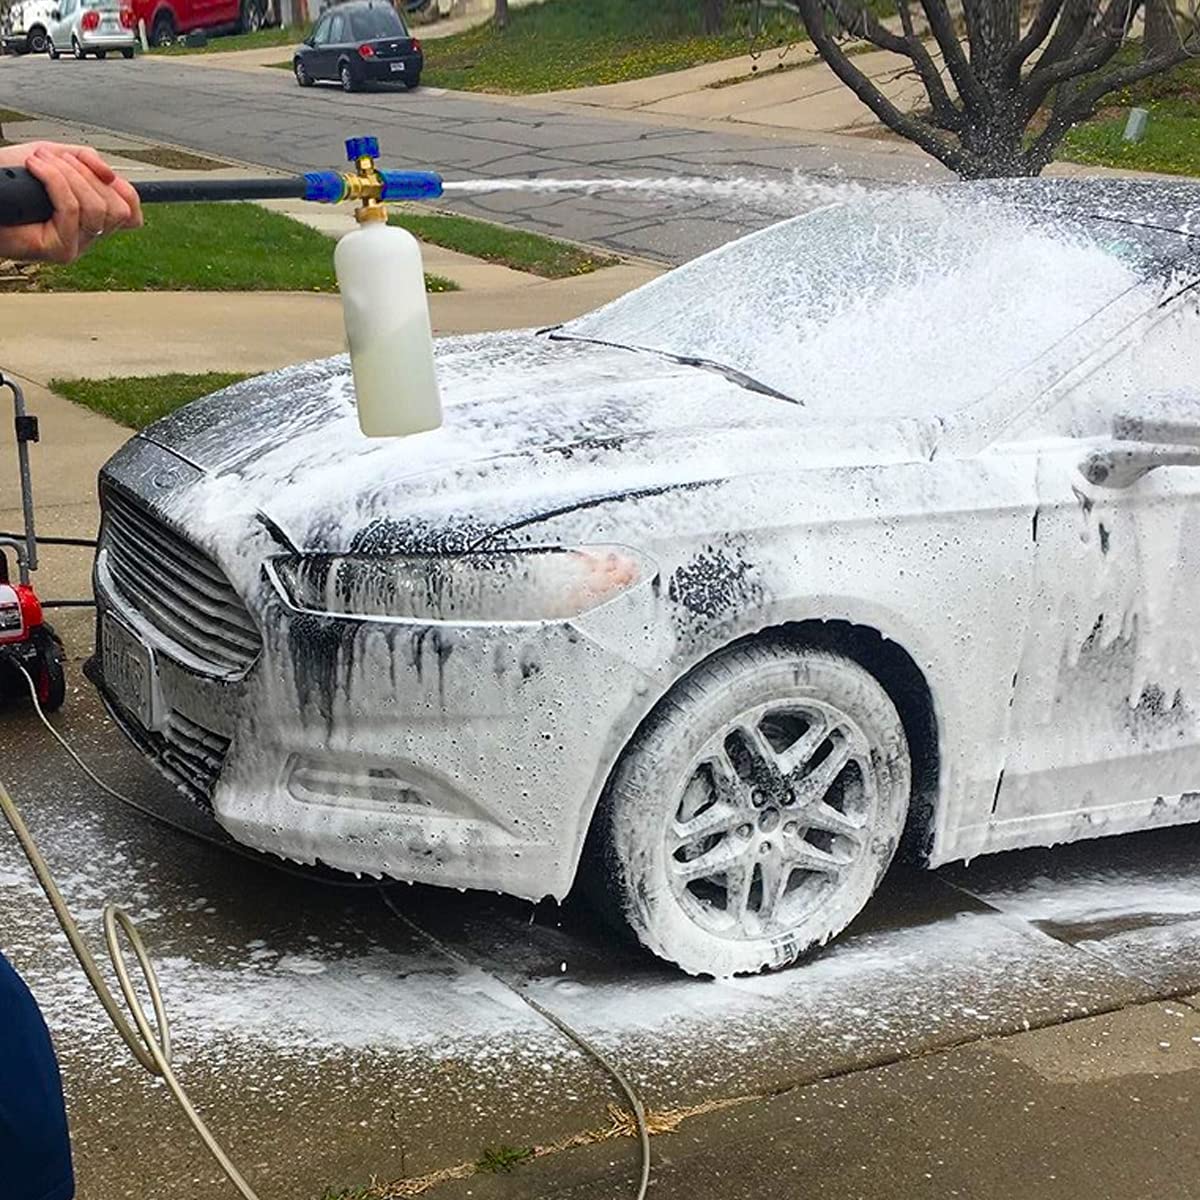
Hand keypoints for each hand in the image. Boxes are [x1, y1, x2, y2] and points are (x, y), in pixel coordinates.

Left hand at [0, 142, 142, 264]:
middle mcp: (88, 237)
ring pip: (96, 209)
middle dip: (88, 175)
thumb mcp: (54, 158)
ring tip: (42, 161)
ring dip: (69, 175)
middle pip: (117, 209)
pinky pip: (72, 210)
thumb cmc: (9, 180)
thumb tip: (110, 173)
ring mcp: (76, 247)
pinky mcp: (59, 251)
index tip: (104, 173)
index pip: (132, 215)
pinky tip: (34, 168)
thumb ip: (85, 160)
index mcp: (92, 218)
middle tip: (58, 159)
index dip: (126, 191)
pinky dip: (54, 181)